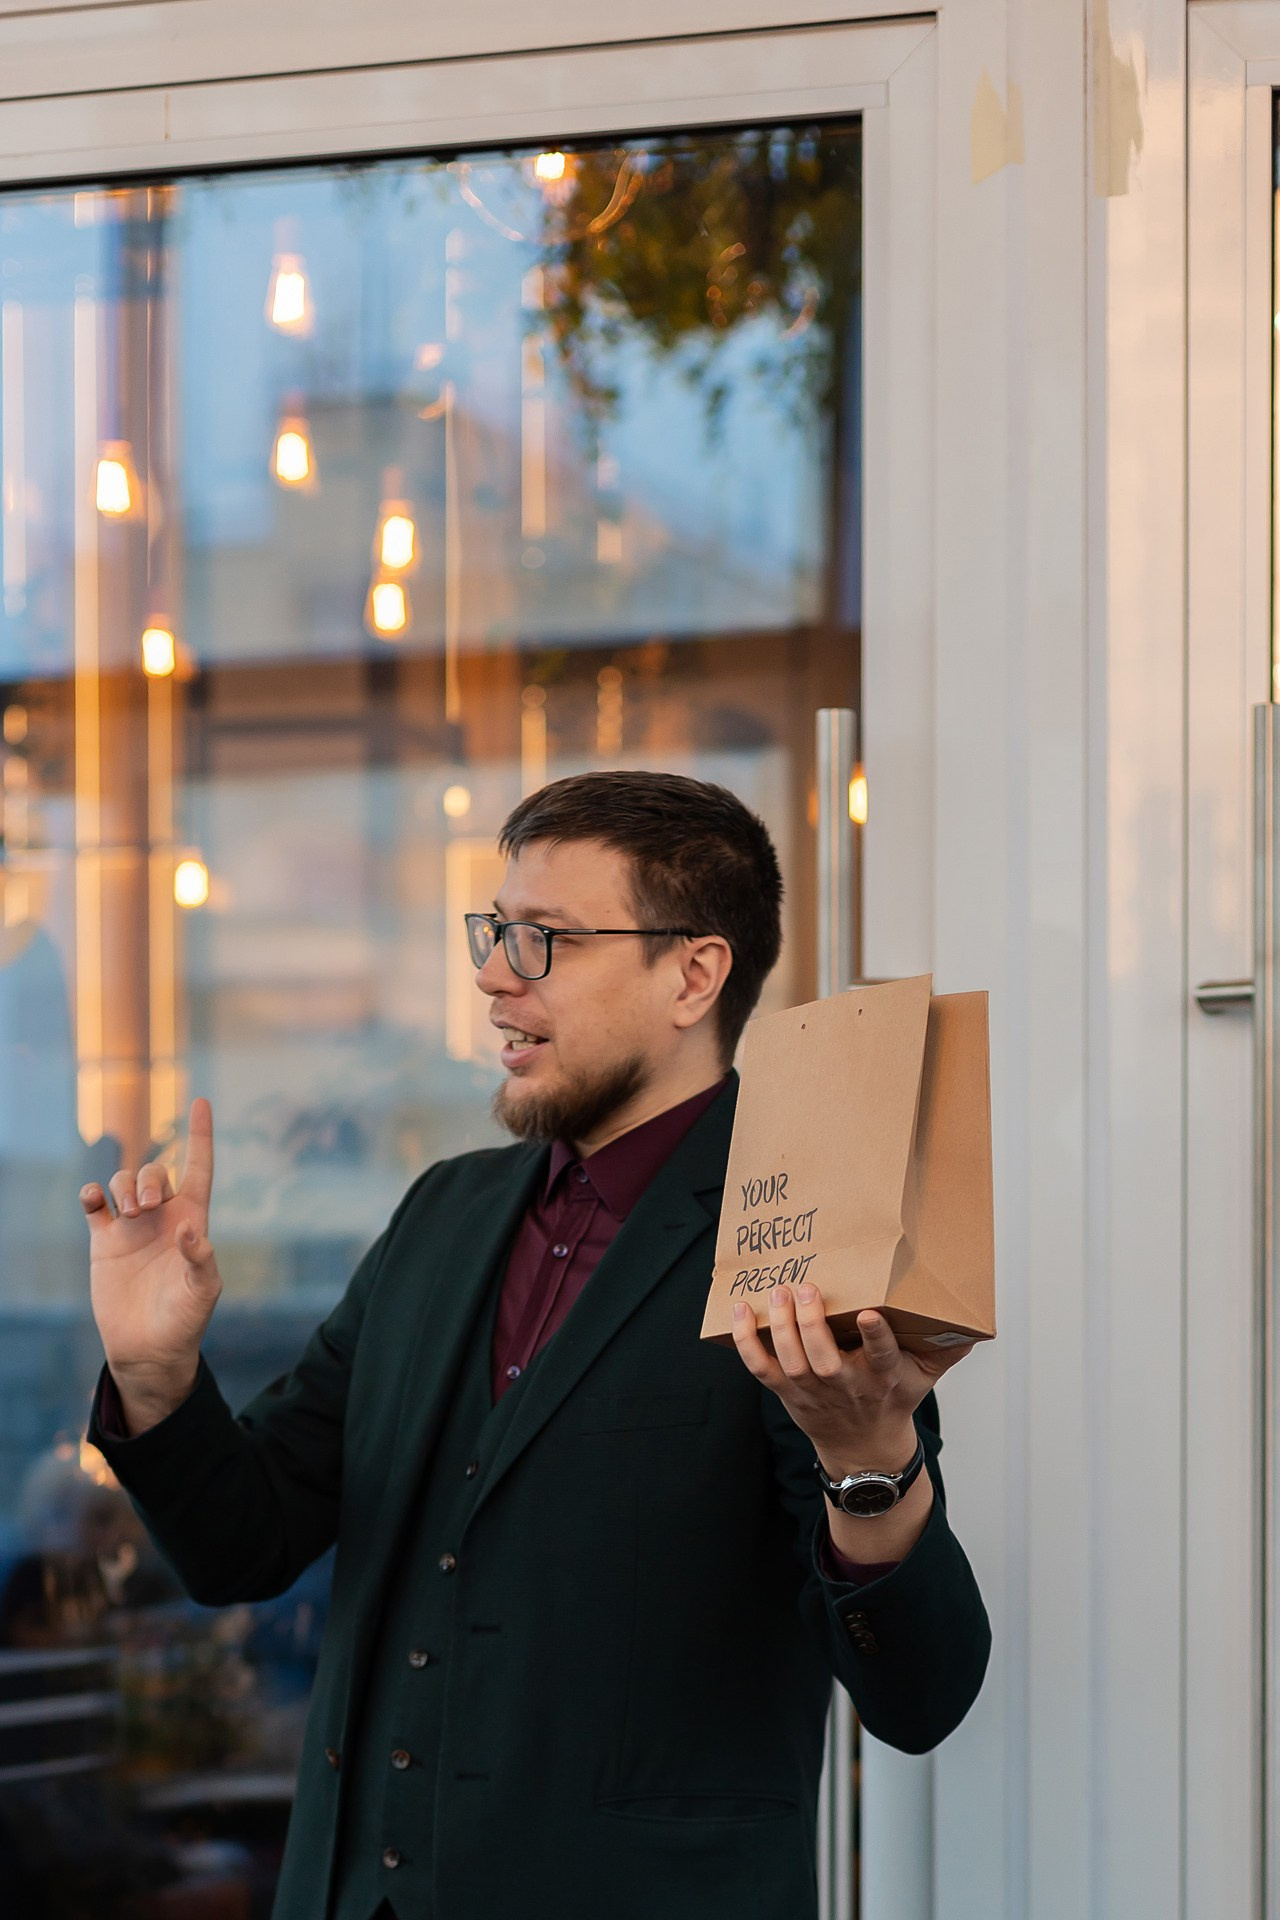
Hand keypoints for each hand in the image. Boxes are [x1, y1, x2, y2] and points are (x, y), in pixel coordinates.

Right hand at [81, 1098, 220, 1432]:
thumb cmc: (186, 1319)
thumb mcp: (204, 1291)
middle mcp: (162, 1216)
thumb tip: (188, 1228)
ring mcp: (131, 1226)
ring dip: (124, 1184)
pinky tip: (94, 1200)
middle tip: (146, 1207)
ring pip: (124, 1180)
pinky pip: (94, 1204)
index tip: (201, 1102)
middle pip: (156, 1171)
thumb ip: (201, 1259)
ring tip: (128, 1212)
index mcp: (193, 1219)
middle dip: (149, 1177)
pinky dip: (92, 1194)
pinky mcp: (104, 1240)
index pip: (199, 1168)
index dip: (200, 1136)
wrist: (149, 1348)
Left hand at [731, 1284, 972, 1477]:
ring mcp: (812, 1391)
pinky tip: (741, 1311)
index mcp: (883, 1378)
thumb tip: (976, 1325)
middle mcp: (846, 1385)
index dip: (875, 1337)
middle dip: (811, 1324)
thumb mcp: (925, 1377)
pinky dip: (745, 1342)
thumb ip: (946, 1349)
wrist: (864, 1449)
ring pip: (792, 1362)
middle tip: (805, 1287)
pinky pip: (760, 1368)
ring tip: (778, 1292)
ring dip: (781, 1328)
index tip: (869, 1312)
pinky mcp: (786, 1392)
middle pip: (824, 1360)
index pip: (882, 1357)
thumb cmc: (893, 1400)